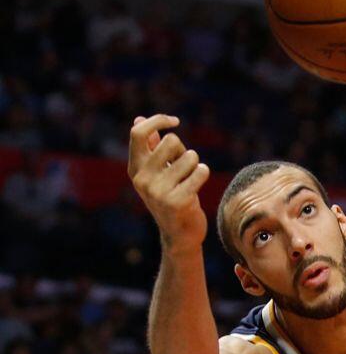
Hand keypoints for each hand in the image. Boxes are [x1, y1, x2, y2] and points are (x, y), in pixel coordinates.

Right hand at [127, 114, 210, 252]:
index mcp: (135, 169)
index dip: (158, 120)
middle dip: (183, 150)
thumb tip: (139, 119)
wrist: (179, 234)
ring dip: (195, 165)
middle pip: (171, 140)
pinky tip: (197, 187)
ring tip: (189, 181)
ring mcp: (158, 191)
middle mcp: (142, 179)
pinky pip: (201, 171)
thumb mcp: (157, 172)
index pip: (138, 132)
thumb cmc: (172, 197)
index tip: (175, 121)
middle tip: (184, 168)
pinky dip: (203, 173)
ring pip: (190, 156)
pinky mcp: (177, 201)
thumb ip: (150, 147)